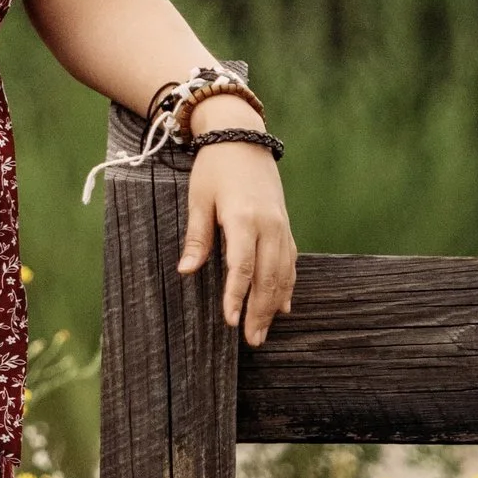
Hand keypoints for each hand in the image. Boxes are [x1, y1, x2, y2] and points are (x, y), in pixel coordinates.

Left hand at [176, 114, 297, 345]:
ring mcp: (281, 225)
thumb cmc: (214, 167)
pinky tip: (284, 306)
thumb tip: (186, 272)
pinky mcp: (285, 225)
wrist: (242, 137)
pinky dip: (288, 285)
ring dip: (275, 304)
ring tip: (264, 332)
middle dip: (259, 311)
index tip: (230, 321)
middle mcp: (268, 225)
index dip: (237, 295)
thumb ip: (197, 237)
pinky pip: (291, 261)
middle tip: (252, 341)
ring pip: (283, 273)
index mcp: (243, 218)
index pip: (242, 266)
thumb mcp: (198, 199)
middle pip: (268, 276)